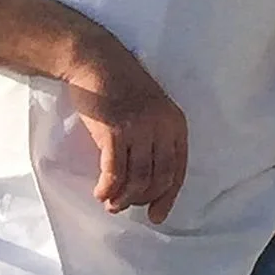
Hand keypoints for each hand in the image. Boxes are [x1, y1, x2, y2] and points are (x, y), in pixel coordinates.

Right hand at [65, 39, 187, 225]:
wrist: (95, 59)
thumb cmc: (119, 85)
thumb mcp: (150, 109)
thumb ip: (153, 138)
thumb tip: (147, 180)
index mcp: (175, 123)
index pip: (179, 170)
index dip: (168, 197)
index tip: (156, 215)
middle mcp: (162, 127)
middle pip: (159, 178)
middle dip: (142, 199)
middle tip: (124, 205)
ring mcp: (139, 129)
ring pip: (138, 179)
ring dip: (123, 198)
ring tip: (110, 203)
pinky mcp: (115, 131)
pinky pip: (114, 172)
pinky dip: (107, 188)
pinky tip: (99, 192)